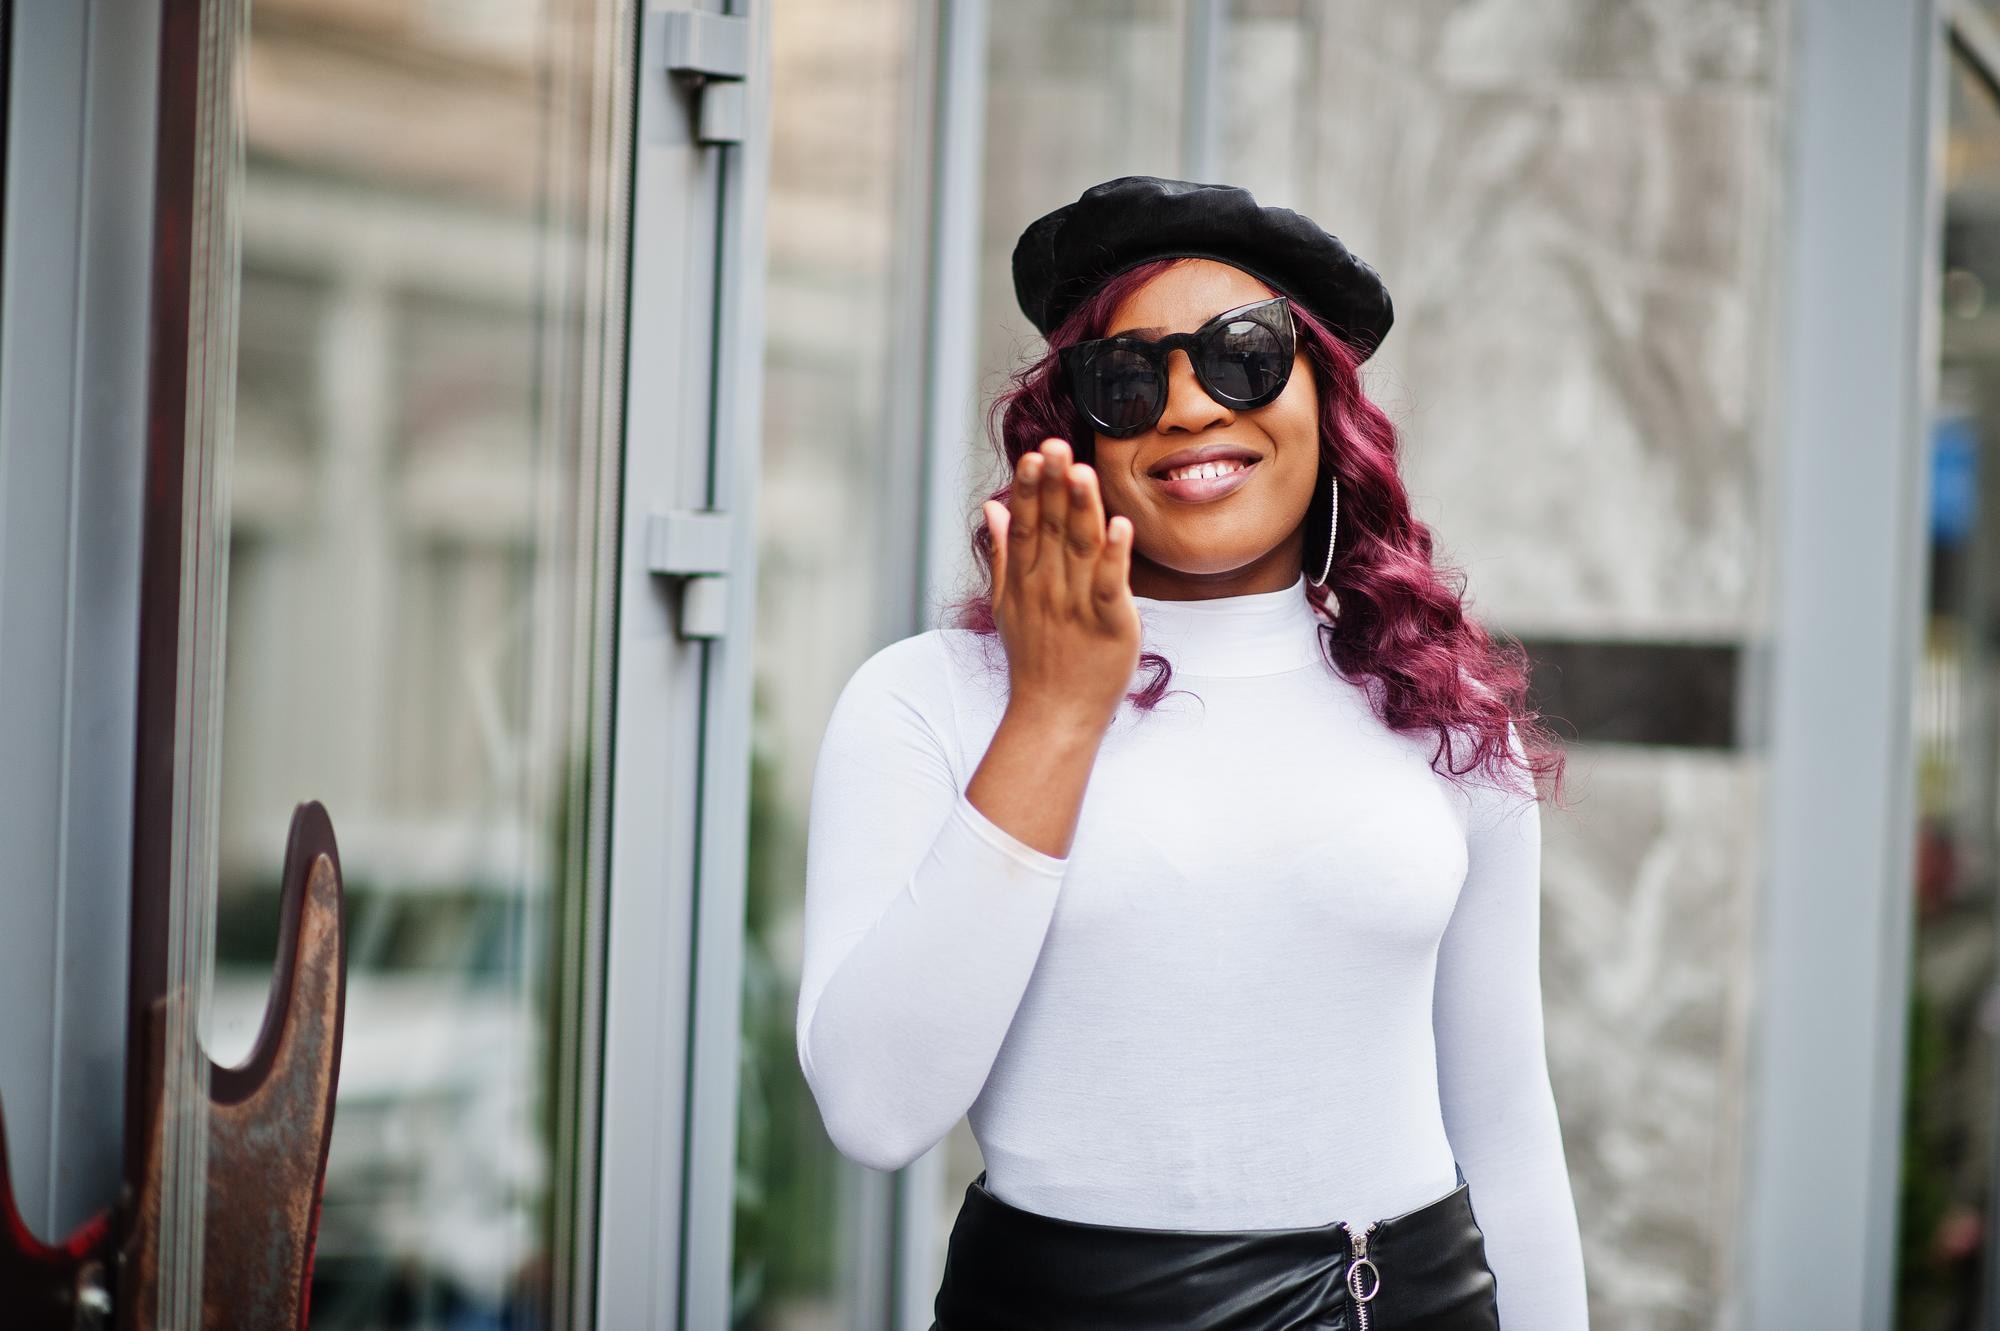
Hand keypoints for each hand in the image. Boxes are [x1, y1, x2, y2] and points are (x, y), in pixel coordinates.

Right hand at [983, 438, 1141, 731]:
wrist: (1055, 716)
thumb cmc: (1036, 659)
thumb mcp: (1007, 604)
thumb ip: (1003, 554)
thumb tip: (992, 507)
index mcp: (1025, 581)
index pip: (1024, 526)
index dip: (1027, 489)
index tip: (1032, 454)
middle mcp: (1048, 588)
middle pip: (1050, 528)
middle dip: (1052, 485)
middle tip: (1055, 444)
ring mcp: (1079, 606)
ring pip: (1080, 549)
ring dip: (1081, 508)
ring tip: (1082, 471)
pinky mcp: (1111, 625)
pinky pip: (1112, 585)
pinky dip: (1117, 556)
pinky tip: (1120, 525)